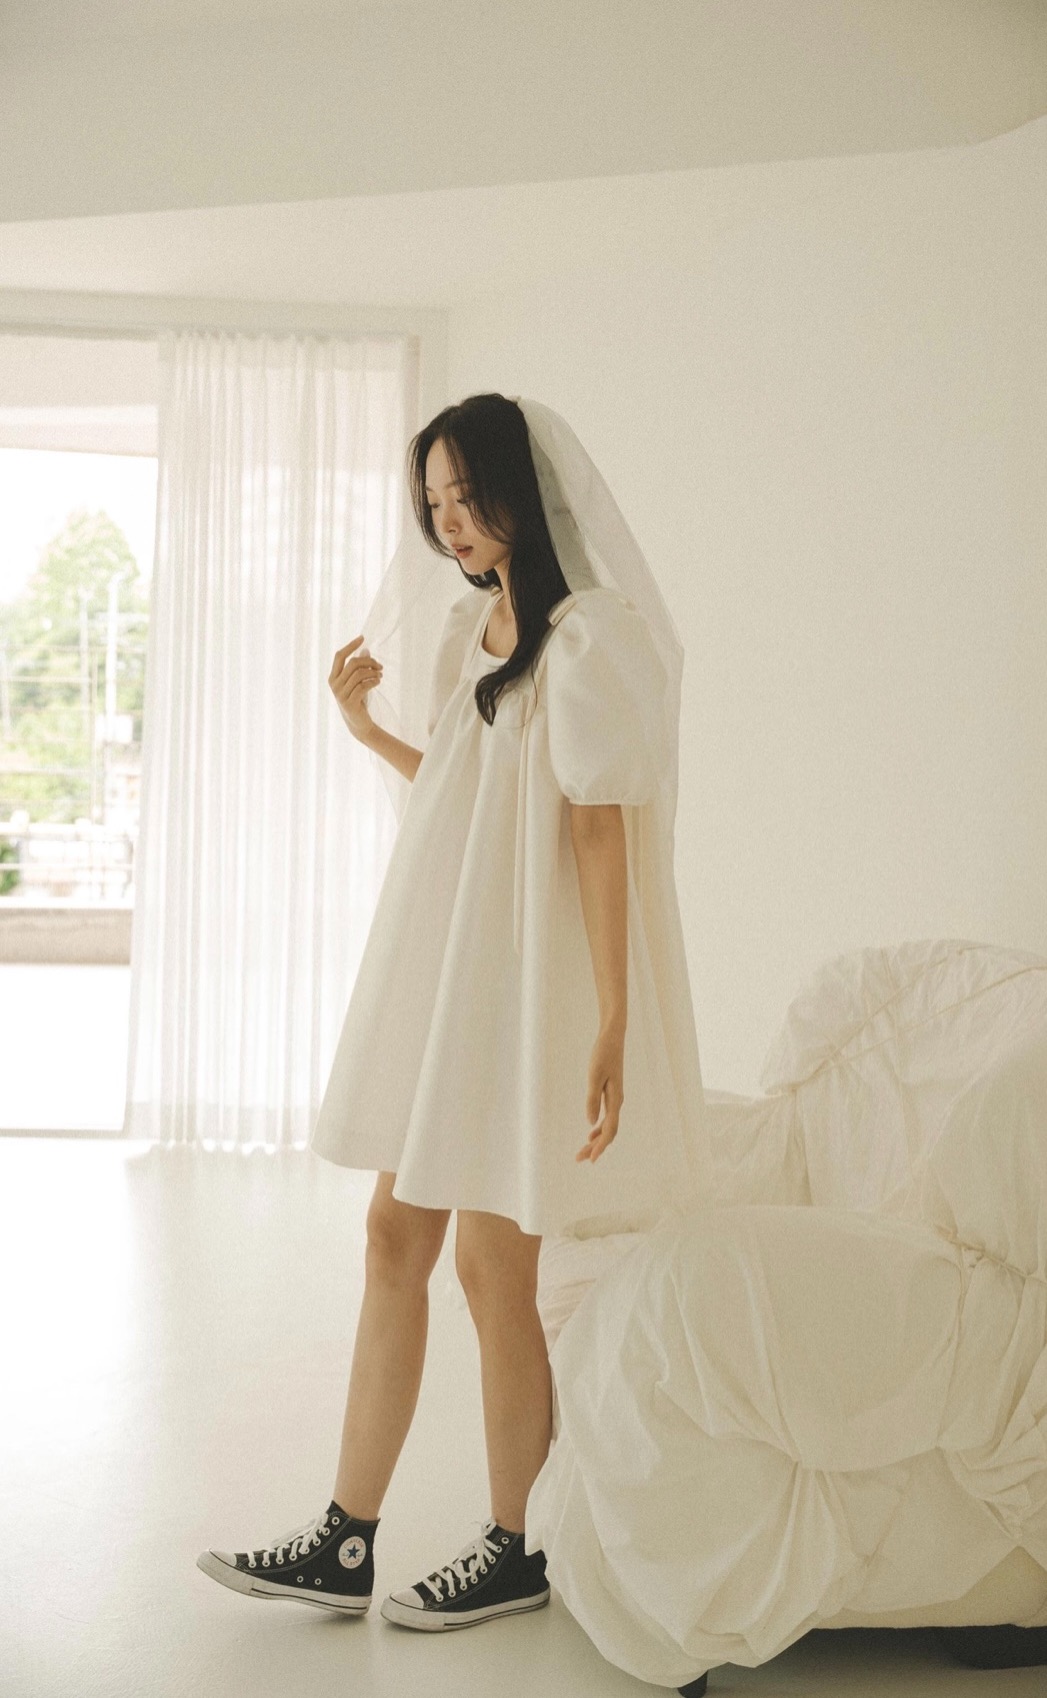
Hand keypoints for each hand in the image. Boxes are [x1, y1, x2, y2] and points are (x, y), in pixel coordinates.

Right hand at [330, 635, 383, 739]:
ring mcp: (340, 695)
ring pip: (359, 674)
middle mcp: (334, 685)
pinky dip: (373, 682)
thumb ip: (359, 667)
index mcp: (333, 677)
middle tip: (380, 666)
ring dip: (373, 672)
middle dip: (369, 661)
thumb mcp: (357, 682)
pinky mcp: (350, 703)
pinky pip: (363, 686)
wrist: (358, 723)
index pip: (339, 656)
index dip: (350, 646)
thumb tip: (365, 650)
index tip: (362, 638)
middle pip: (352, 663)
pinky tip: (378, 682)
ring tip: (380, 676)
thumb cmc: (358, 700)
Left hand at [576, 1024, 624, 1162]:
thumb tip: (590, 1122)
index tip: (591, 1159)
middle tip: (579, 1159)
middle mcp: (617, 1102)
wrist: (613, 1038)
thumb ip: (592, 1099)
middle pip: (609, 1132)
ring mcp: (615, 1098)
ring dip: (596, 1140)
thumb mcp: (594, 1075)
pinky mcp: (611, 1093)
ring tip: (583, 1152)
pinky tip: (590, 1133)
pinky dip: (599, 1128)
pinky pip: (607, 1118)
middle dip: (595, 1147)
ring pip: (608, 1126)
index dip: (600, 1146)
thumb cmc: (603, 1054)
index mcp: (615, 1099)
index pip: (609, 1129)